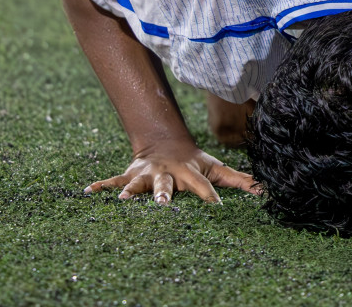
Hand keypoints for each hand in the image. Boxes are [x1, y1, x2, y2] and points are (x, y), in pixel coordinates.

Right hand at [86, 140, 259, 204]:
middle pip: (166, 185)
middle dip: (163, 194)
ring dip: (129, 190)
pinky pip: (113, 180)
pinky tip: (87, 192)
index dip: (210, 196)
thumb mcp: (216, 168)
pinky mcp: (130, 174)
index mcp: (189, 173)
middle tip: (161, 204)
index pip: (202, 186)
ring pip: (137, 183)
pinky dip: (101, 186)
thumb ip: (239, 180)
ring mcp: (146, 174)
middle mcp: (167, 174)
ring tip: (120, 199)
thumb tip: (264, 190)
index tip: (217, 209)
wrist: (166, 141)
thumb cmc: (194, 161)